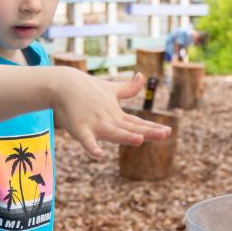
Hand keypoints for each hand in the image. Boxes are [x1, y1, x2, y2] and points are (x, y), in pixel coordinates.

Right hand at [51, 70, 168, 158]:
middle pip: (130, 128)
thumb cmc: (87, 88)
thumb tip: (141, 76)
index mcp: (116, 115)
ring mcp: (95, 123)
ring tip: (139, 140)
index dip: (152, 128)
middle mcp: (109, 119)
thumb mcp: (110, 88)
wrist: (63, 84)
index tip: (168, 131)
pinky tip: (98, 154)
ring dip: (125, 136)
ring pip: (113, 132)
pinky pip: (86, 139)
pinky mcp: (79, 127)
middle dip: (147, 132)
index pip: (137, 123)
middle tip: (165, 134)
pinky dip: (91, 146)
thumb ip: (128, 88)